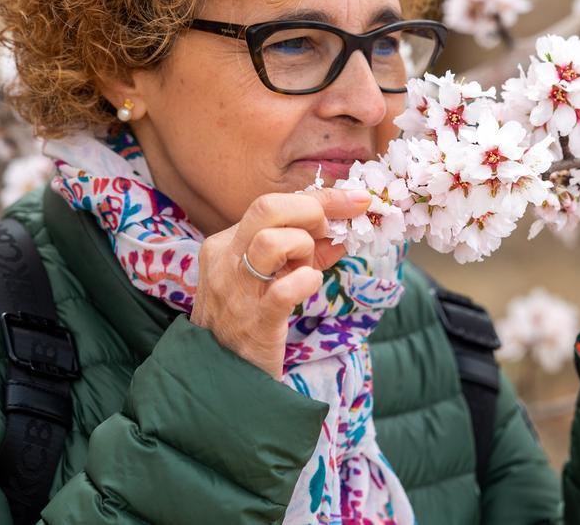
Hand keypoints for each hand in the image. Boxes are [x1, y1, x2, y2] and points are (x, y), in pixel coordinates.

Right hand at [190, 187, 371, 378]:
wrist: (222, 381)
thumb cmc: (248, 324)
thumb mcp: (269, 279)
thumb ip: (304, 255)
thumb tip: (340, 234)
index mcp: (226, 244)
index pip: (271, 205)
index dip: (320, 198)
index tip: (357, 199)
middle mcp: (226, 261)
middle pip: (267, 208)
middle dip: (313, 210)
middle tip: (330, 231)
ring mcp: (236, 292)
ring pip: (270, 242)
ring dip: (303, 246)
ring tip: (307, 267)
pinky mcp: (254, 324)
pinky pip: (281, 292)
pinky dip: (305, 282)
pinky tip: (310, 284)